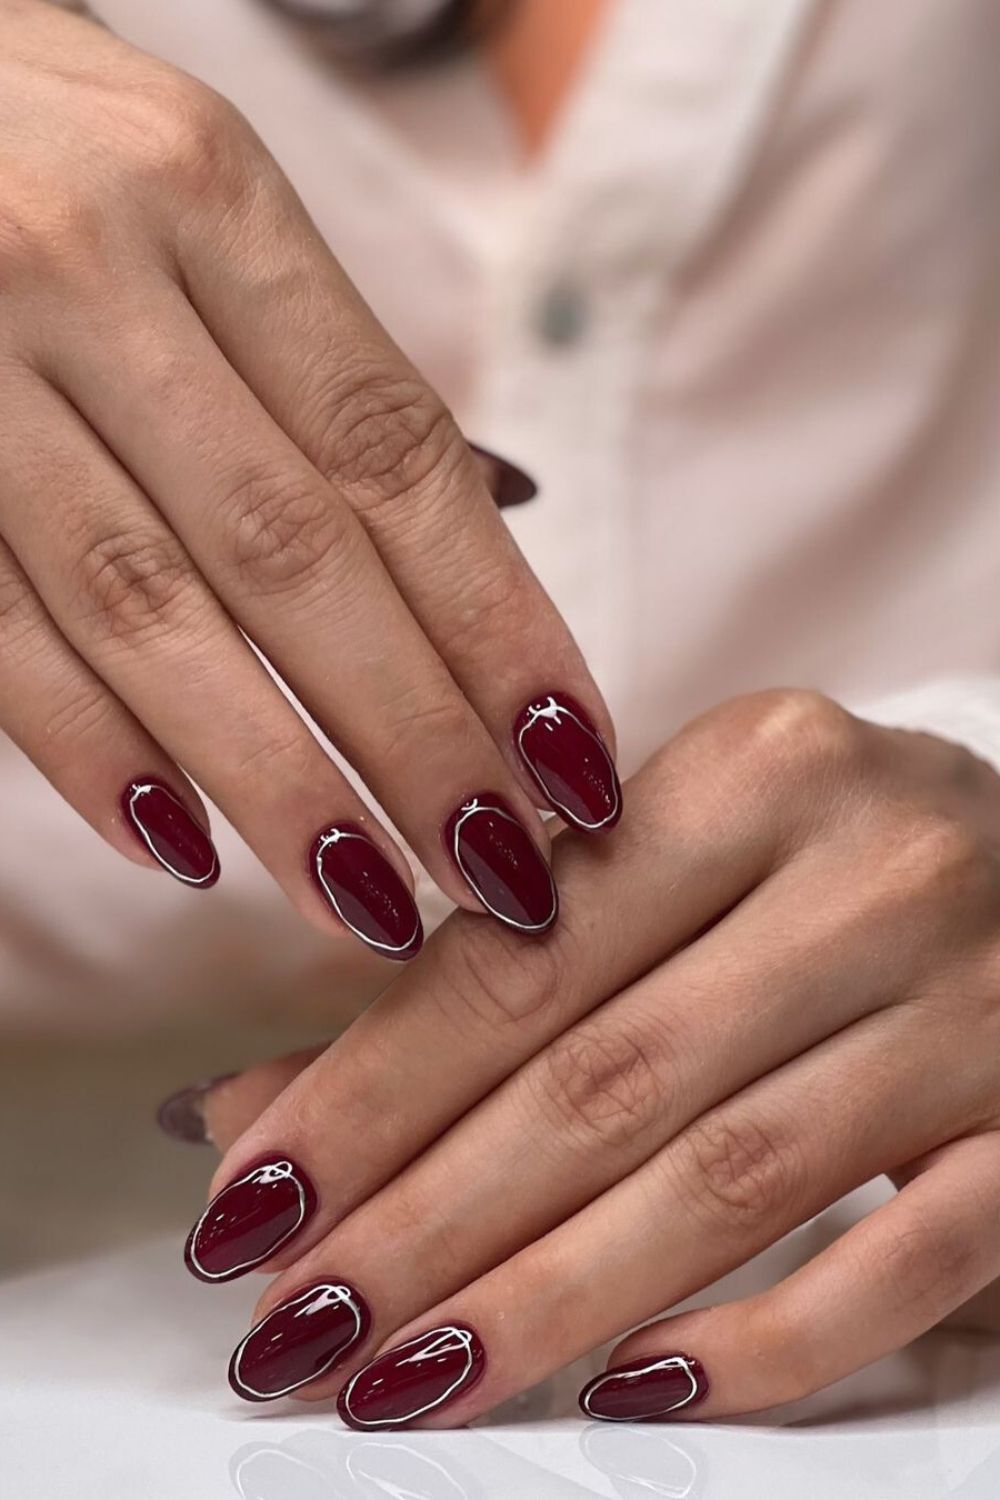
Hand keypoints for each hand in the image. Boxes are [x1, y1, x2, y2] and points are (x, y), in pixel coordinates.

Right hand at [0, 0, 617, 955]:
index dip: (497, 622)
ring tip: (370, 900)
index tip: (574, 758)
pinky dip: (89, 750)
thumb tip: (501, 508)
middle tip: (503, 871)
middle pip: (294, 553)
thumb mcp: (194, 193)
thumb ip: (325, 357)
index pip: (393, 453)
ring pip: (150, 613)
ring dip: (274, 780)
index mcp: (209, 194)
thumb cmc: (34, 147)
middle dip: (413, 735)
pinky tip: (183, 848)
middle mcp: (90, 267)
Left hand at [180, 689, 999, 1423]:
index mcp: (760, 769)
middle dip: (429, 1218)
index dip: (373, 1091)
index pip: (526, 954)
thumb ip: (485, 965)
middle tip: (300, 1320)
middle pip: (609, 1078)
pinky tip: (630, 1390)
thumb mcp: (669, 849)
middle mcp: (874, 873)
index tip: (255, 1196)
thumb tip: (264, 1111)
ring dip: (547, 1297)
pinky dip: (767, 1340)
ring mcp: (976, 1007)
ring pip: (730, 1180)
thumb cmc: (828, 854)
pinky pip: (908, 1263)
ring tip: (405, 1373)